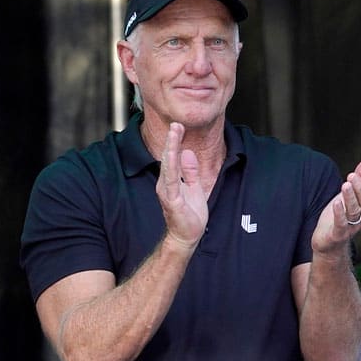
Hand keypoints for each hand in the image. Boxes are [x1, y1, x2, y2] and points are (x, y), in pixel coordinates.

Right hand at [155, 122, 208, 248]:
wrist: (187, 236)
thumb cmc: (190, 214)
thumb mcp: (194, 187)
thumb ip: (190, 171)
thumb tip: (187, 152)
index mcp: (171, 180)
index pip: (172, 157)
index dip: (175, 141)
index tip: (178, 126)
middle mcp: (166, 184)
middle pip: (168, 158)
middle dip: (172, 141)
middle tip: (176, 124)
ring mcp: (168, 193)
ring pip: (169, 167)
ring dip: (171, 149)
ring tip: (174, 134)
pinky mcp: (173, 202)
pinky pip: (173, 183)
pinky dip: (173, 170)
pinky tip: (175, 157)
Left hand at [312, 160, 360, 255]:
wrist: (328, 242)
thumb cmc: (339, 216)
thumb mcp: (348, 195)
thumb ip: (358, 179)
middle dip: (360, 188)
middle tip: (352, 175)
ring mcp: (351, 227)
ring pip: (354, 211)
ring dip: (350, 197)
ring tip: (345, 184)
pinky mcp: (338, 234)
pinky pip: (341, 224)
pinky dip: (339, 213)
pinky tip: (336, 202)